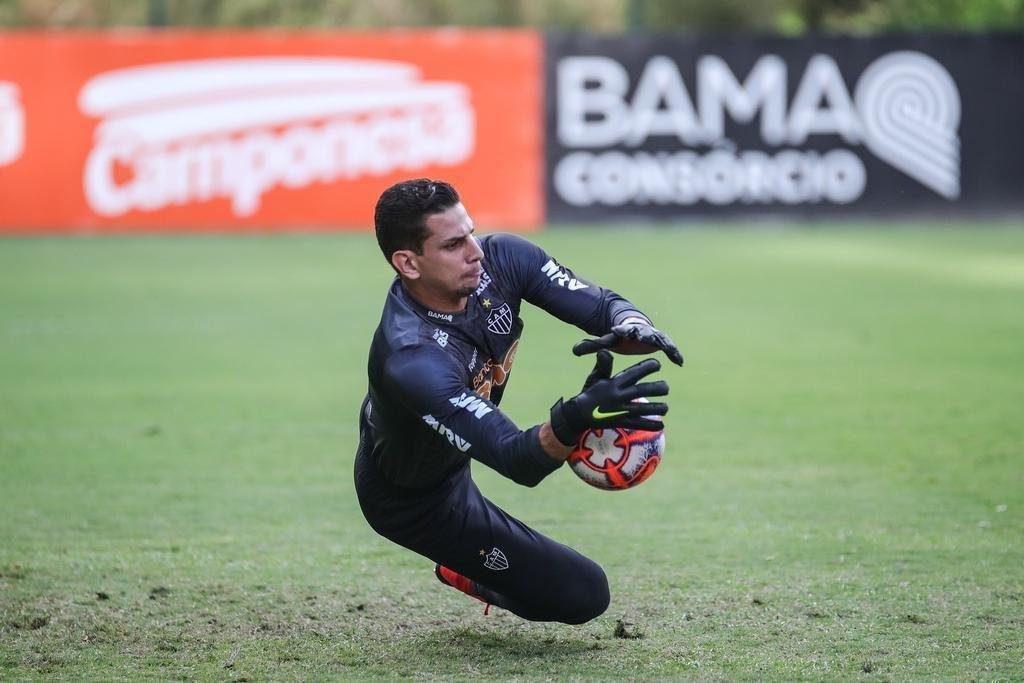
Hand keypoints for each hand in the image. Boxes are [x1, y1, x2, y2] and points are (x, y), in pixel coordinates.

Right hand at [549, 351, 668, 445]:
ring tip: (665, 407)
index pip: (634, 372)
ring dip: (658, 408)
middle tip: (665, 387)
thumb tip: (604, 350)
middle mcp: (619, 395)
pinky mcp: (621, 422)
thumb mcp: (595, 377)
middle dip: (658, 388)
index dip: (647, 367)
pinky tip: (661, 425)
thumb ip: (603, 365)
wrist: (579, 414)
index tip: (657, 365)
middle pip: (643, 390)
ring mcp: (621, 410)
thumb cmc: (590, 393)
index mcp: (614, 383)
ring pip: (644, 409)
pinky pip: (639, 424)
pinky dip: (651, 425)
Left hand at [573, 318, 683, 365]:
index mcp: (625, 331)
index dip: (620, 330)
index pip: (622, 330)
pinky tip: (680, 362)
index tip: (616, 331)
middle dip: (644, 334)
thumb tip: (574, 351)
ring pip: (658, 339)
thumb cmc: (619, 337)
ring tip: (670, 350)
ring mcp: (652, 335)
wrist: (634, 329)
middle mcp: (640, 331)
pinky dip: (674, 353)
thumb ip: (592, 346)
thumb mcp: (606, 341)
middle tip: (646, 338)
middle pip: (643, 332)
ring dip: (663, 343)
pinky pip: (669, 347)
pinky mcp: (661, 342)